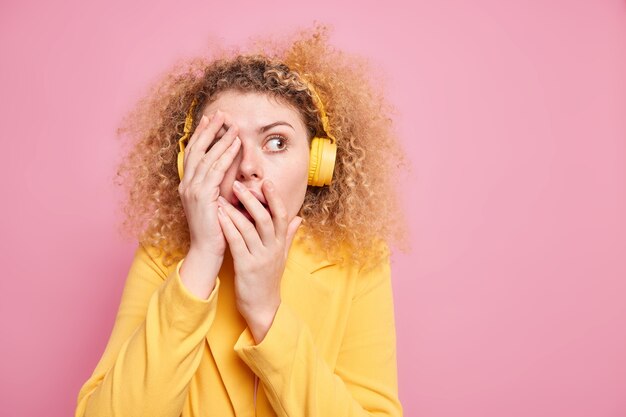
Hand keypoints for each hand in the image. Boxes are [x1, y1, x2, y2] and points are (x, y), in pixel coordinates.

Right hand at [178, 110, 239, 259]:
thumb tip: (229, 170)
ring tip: (232, 124)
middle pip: (196, 150)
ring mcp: (192, 190)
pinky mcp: (202, 197)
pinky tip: (236, 144)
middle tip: (221, 114)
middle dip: (209, 130)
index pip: (193, 154)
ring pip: (207, 157)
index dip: (202, 135)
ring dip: (220, 138)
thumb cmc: (215, 230)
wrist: (206, 251)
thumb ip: (219, 186)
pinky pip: (216, 170)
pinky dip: (226, 154)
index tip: (211, 119)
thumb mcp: (215, 203)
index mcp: (188, 186)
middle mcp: (187, 185)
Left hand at [216, 179, 301, 342]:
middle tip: (238, 184)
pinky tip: (219, 217)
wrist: (263, 307)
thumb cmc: (269, 279)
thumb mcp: (282, 256)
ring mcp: (260, 258)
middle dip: (252, 199)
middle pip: (265, 218)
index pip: (281, 215)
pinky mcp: (246, 267)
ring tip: (222, 197)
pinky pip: (237, 243)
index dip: (275, 198)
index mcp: (280, 243)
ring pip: (249, 228)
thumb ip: (288, 235)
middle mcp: (272, 248)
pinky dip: (228, 227)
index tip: (266, 182)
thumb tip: (298, 217)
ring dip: (235, 211)